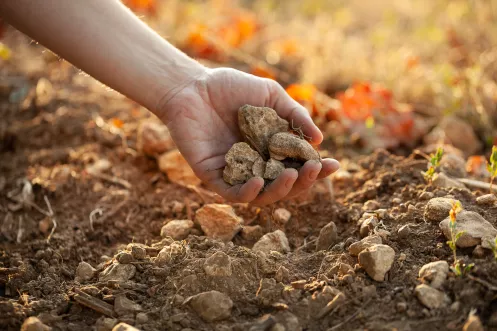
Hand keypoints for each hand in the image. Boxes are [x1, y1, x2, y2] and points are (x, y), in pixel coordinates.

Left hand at [157, 67, 339, 204]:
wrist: (193, 87)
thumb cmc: (231, 88)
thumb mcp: (270, 95)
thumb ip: (294, 115)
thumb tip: (319, 140)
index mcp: (271, 149)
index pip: (298, 165)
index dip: (317, 169)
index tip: (334, 165)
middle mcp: (256, 164)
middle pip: (284, 185)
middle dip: (303, 182)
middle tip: (313, 170)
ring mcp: (236, 172)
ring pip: (262, 194)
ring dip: (279, 190)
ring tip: (291, 174)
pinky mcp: (213, 176)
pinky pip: (232, 193)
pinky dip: (247, 192)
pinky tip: (257, 182)